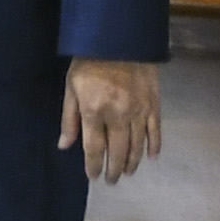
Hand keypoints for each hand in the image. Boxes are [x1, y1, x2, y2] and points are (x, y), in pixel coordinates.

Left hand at [64, 58, 162, 184]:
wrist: (120, 39)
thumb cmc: (88, 62)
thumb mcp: (70, 88)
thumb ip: (69, 119)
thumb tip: (64, 146)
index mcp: (93, 111)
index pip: (93, 148)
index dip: (93, 165)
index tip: (94, 177)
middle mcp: (117, 116)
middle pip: (117, 151)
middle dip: (114, 169)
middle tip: (112, 181)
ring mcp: (138, 111)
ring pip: (137, 145)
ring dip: (132, 162)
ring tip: (127, 172)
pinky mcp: (154, 104)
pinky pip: (155, 130)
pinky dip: (154, 145)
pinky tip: (151, 157)